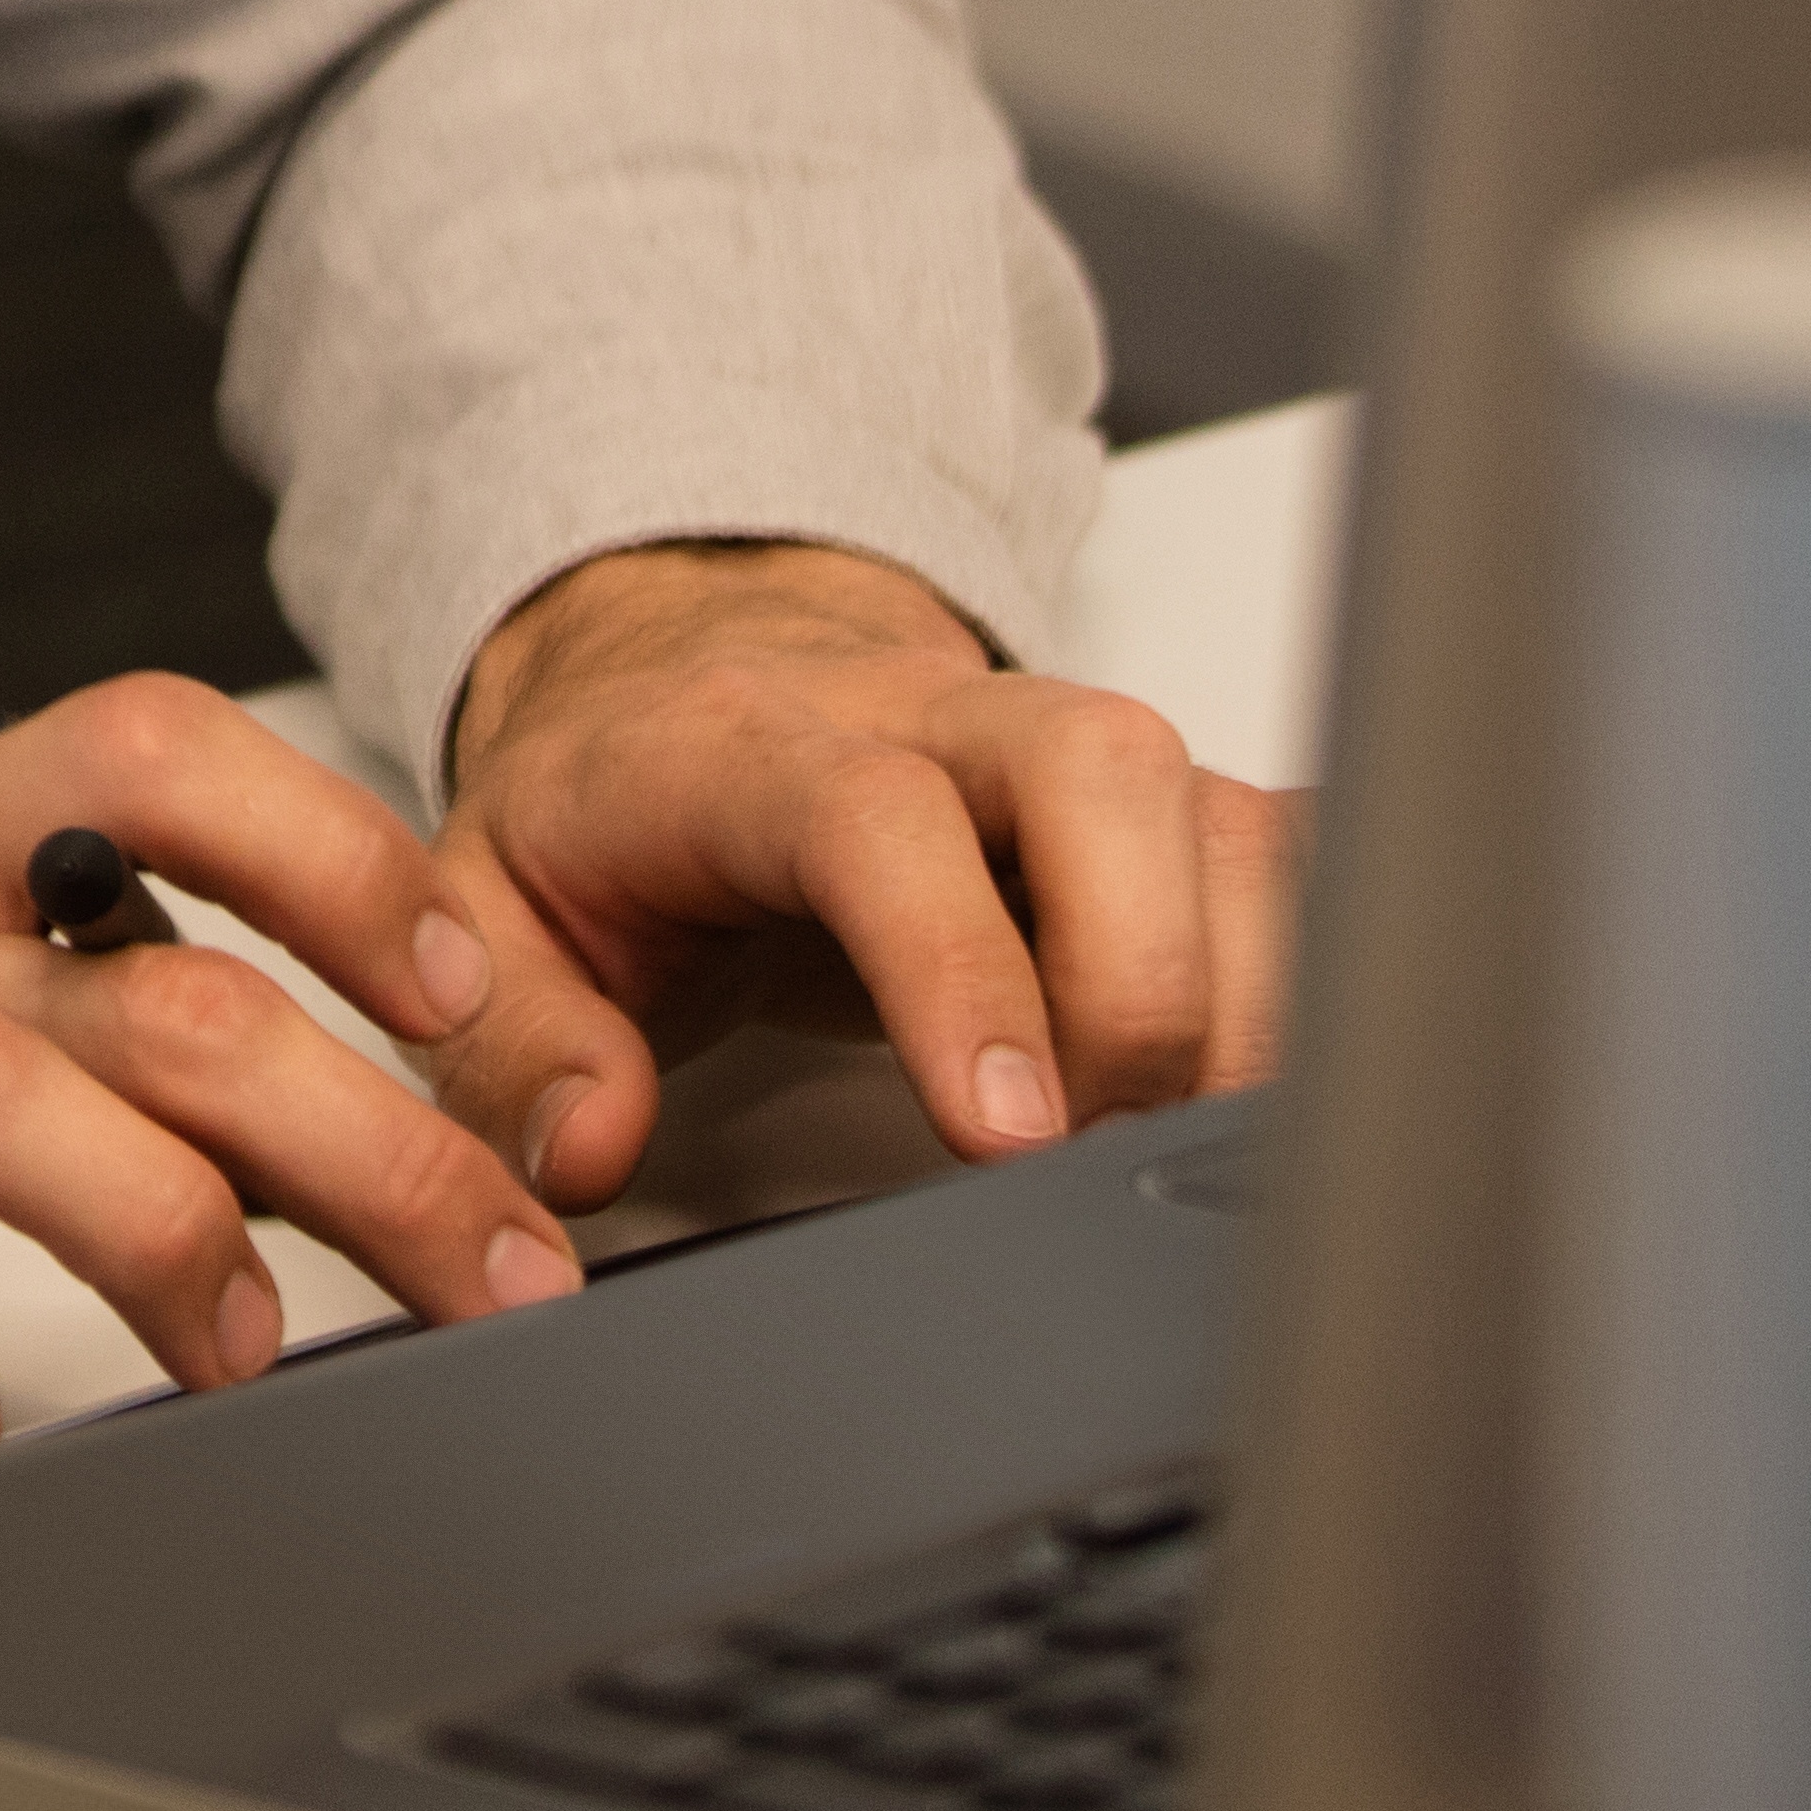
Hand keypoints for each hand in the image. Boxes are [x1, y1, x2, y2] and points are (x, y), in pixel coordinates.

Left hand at [419, 541, 1300, 1209]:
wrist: (683, 659)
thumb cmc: (613, 795)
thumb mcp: (492, 909)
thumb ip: (518, 1039)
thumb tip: (586, 1151)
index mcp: (761, 748)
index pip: (884, 822)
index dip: (962, 968)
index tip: (1006, 1129)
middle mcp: (938, 724)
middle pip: (1105, 768)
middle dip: (1148, 974)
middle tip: (1104, 1144)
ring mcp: (1059, 754)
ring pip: (1218, 816)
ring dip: (1246, 994)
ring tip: (1178, 1145)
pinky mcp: (1148, 801)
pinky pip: (1279, 846)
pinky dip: (1318, 958)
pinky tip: (1285, 1073)